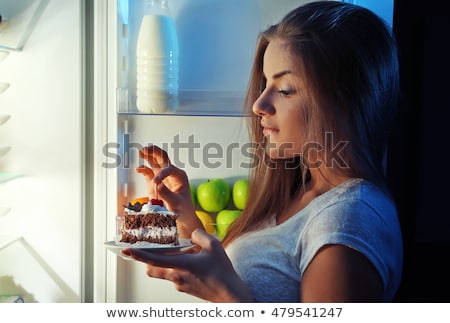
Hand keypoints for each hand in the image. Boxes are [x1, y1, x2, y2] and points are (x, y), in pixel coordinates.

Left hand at [122, 229, 253, 301]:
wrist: (230, 294)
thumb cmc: (222, 271)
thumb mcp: (213, 245)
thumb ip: (199, 235)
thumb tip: (192, 234)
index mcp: (181, 265)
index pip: (153, 260)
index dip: (137, 255)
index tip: (125, 250)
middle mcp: (176, 277)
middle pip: (152, 269)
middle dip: (148, 260)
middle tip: (151, 248)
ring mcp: (180, 284)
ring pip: (163, 272)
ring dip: (165, 263)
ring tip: (180, 253)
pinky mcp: (185, 288)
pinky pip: (175, 276)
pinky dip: (177, 268)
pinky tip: (192, 262)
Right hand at [136, 145, 201, 236]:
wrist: (181, 217)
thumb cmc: (183, 209)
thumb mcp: (176, 203)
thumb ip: (167, 194)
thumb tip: (158, 184)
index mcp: (180, 176)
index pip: (169, 169)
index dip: (161, 174)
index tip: (154, 183)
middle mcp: (171, 173)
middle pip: (163, 158)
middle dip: (154, 152)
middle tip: (146, 149)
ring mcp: (162, 177)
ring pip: (155, 162)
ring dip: (148, 156)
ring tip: (141, 151)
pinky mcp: (155, 183)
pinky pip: (149, 173)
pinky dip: (143, 170)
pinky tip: (138, 169)